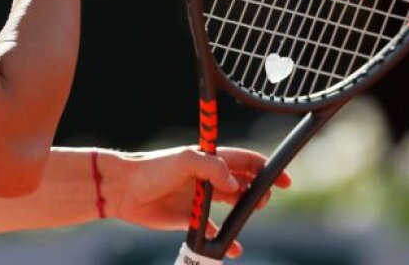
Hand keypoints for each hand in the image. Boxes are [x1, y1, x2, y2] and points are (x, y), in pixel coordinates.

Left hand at [104, 146, 291, 258]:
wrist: (125, 190)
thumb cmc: (153, 168)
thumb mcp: (183, 159)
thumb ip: (211, 166)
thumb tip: (233, 182)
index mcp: (210, 159)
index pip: (245, 161)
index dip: (265, 168)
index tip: (282, 180)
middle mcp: (209, 178)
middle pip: (244, 183)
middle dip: (258, 190)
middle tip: (261, 200)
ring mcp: (201, 199)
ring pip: (233, 205)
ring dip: (245, 212)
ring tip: (249, 215)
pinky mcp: (192, 219)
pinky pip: (215, 230)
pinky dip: (226, 240)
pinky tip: (233, 249)